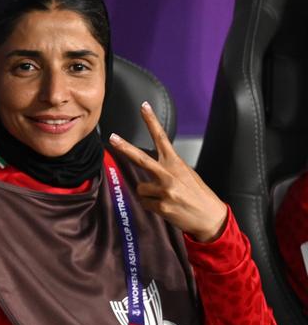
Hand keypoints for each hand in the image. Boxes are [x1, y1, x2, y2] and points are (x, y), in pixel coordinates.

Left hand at [109, 102, 227, 241]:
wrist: (211, 218)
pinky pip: (144, 203)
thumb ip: (168, 168)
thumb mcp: (187, 174)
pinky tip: (165, 208)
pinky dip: (151, 206)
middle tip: (112, 137)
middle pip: (141, 158)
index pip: (162, 138)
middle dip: (125, 147)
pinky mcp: (162, 206)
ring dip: (148, 194)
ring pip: (140, 188)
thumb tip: (148, 169)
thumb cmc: (198, 195)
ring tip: (165, 199)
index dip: (152, 122)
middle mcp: (169, 174)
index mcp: (176, 163)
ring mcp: (165, 190)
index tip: (143, 106)